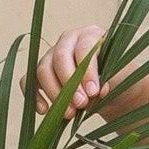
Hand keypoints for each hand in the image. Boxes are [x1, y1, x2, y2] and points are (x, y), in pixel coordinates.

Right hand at [32, 24, 148, 122]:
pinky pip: (28, 81)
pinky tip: (44, 111)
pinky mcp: (41, 72)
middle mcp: (69, 40)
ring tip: (69, 114)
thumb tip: (93, 91)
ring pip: (42, 70)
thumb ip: (109, 80)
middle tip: (81, 104)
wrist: (114, 90)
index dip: (87, 71)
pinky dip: (34, 95)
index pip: (83, 48)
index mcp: (91, 34)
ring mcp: (52, 55)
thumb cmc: (118, 79)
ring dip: (54, 93)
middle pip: (59, 57)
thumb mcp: (120, 78)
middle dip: (69, 83)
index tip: (94, 92)